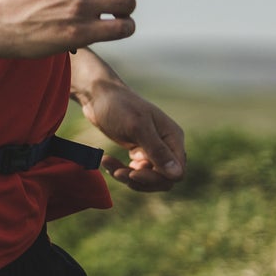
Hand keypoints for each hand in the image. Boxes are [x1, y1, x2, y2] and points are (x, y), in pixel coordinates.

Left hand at [79, 77, 185, 191]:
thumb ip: (157, 151)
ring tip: (108, 164)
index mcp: (172, 138)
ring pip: (147, 178)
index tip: (134, 173)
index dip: (158, 178)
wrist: (97, 95)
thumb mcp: (137, 127)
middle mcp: (166, 145)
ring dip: (128, 177)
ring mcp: (151, 149)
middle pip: (163, 179)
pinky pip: (134, 171)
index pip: (177, 172)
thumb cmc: (119, 106)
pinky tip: (106, 161)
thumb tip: (177, 175)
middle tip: (119, 173)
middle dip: (141, 180)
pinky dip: (120, 170)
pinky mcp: (137, 151)